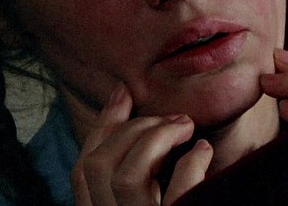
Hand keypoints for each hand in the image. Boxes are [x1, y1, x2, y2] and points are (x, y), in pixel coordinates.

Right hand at [71, 83, 213, 204]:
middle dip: (133, 130)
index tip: (124, 92)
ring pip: (126, 176)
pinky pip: (178, 195)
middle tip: (173, 119)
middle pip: (99, 167)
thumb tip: (122, 94)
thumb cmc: (183, 203)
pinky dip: (190, 166)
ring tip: (186, 126)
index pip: (85, 169)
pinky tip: (203, 152)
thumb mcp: (147, 192)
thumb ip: (134, 158)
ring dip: (155, 139)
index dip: (102, 126)